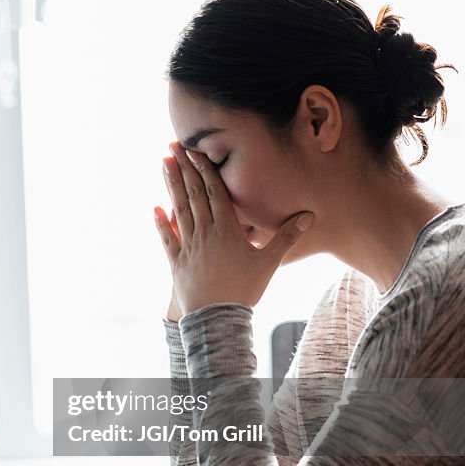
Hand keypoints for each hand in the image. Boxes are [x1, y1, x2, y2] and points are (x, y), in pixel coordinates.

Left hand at [153, 143, 312, 316]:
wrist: (218, 318)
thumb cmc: (245, 289)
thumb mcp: (269, 262)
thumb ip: (287, 237)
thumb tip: (310, 215)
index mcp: (226, 230)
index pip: (214, 192)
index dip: (205, 170)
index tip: (196, 150)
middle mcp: (204, 233)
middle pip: (193, 195)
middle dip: (184, 169)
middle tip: (174, 146)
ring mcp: (188, 246)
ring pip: (179, 210)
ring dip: (171, 186)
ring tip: (164, 164)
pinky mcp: (176, 262)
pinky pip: (167, 238)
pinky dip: (161, 222)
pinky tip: (155, 207)